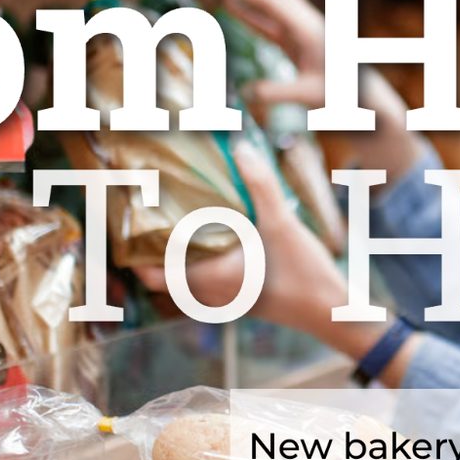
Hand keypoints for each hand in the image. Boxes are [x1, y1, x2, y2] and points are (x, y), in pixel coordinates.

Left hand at [134, 141, 346, 337]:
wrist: (331, 310)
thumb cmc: (304, 272)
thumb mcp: (282, 223)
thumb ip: (260, 185)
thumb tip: (240, 148)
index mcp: (209, 278)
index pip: (153, 273)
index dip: (134, 252)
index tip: (128, 223)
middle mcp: (210, 294)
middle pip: (162, 277)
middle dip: (149, 251)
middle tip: (146, 217)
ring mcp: (224, 302)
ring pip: (181, 283)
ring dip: (172, 260)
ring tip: (171, 226)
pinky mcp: (239, 301)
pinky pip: (202, 285)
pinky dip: (194, 266)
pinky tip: (210, 241)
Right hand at [198, 0, 421, 175]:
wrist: (364, 97)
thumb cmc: (343, 97)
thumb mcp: (310, 96)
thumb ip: (278, 93)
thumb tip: (245, 93)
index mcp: (307, 27)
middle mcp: (305, 20)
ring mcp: (302, 26)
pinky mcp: (298, 37)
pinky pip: (270, 17)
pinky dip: (248, 9)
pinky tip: (228, 6)